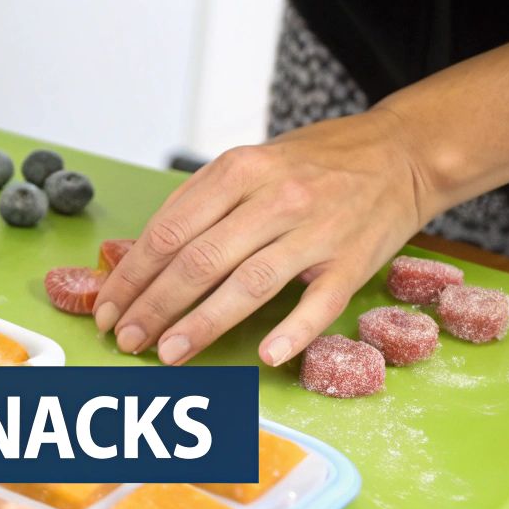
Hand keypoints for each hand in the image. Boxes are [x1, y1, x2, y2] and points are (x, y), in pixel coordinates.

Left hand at [92, 108, 435, 365]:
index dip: (131, 274)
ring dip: (201, 324)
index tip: (108, 306)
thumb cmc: (313, 164)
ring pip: (248, 284)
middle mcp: (274, 199)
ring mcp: (317, 231)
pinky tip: (265, 355)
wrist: (400, 153)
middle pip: (198, 261)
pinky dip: (293, 331)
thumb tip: (141, 255)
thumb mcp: (249, 163)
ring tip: (167, 353)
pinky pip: (319, 303)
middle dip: (152, 305)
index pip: (169, 231)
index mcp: (239, 171)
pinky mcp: (352, 262)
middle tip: (125, 338)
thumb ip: (200, 204)